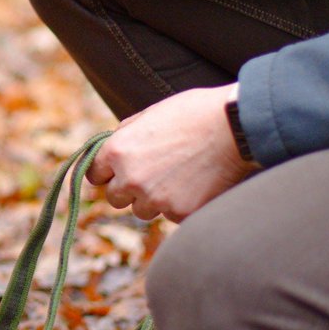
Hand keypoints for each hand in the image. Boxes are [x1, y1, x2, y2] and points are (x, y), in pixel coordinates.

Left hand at [87, 84, 258, 222]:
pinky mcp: (181, 213)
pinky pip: (171, 215)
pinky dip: (181, 205)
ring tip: (179, 176)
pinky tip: (196, 184)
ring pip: (143, 210)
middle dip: (128, 189)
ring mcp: (156, 199)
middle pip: (115, 198)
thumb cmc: (193, 113)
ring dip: (154, 199)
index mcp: (118, 151)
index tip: (115, 173)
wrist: (234, 127)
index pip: (94, 175)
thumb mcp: (149, 115)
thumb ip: (125, 136)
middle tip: (151, 175)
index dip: (106, 173)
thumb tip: (109, 150)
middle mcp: (131, 179)